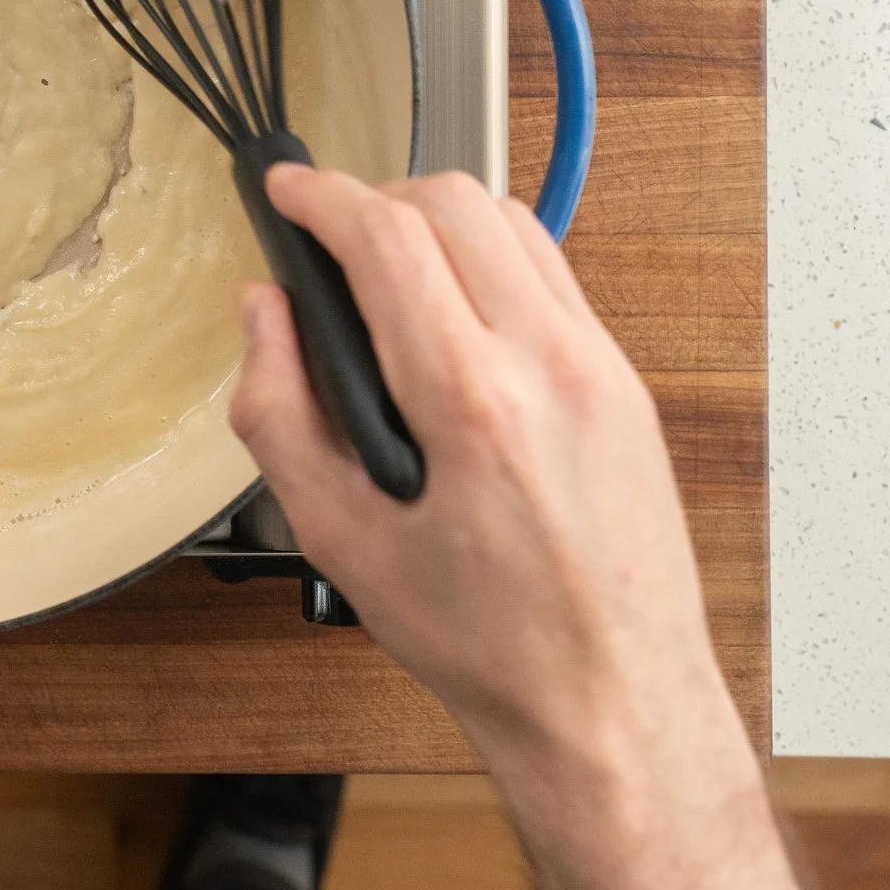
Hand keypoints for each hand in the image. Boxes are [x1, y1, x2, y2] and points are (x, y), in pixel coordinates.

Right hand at [231, 167, 824, 889]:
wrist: (609, 699)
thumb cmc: (484, 640)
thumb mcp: (339, 539)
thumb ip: (279, 412)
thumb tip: (264, 314)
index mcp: (472, 402)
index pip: (389, 237)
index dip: (321, 196)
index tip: (286, 190)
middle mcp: (551, 364)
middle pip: (456, 201)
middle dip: (377, 198)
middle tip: (327, 237)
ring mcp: (601, 366)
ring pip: (513, 220)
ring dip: (438, 219)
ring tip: (385, 269)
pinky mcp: (625, 382)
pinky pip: (552, 273)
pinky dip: (490, 260)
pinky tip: (450, 314)